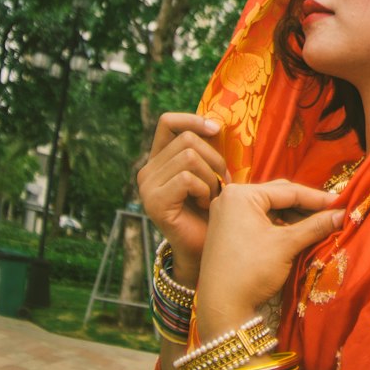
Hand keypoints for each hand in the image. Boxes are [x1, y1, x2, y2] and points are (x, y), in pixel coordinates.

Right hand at [137, 111, 227, 283]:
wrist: (205, 250)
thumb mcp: (210, 173)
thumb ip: (206, 149)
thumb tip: (216, 121)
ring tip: (214, 195)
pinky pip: (188, 179)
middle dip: (215, 159)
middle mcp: (147, 171)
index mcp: (158, 159)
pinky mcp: (154, 202)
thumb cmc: (212, 211)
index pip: (168, 122)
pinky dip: (205, 190)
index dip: (193, 120)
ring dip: (212, 177)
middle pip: (187, 139)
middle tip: (223, 183)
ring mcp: (147, 187)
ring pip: (190, 157)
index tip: (216, 130)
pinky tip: (206, 205)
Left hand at [195, 180, 343, 339]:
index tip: (341, 202)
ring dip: (294, 217)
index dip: (317, 198)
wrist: (221, 309)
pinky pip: (259, 221)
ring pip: (269, 209)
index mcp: (241, 194)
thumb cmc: (251, 271)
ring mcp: (226, 215)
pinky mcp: (227, 231)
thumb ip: (316, 226)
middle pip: (278, 197)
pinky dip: (278, 226)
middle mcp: (230, 198)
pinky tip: (297, 234)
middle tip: (331, 213)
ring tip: (318, 225)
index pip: (288, 191)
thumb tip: (344, 215)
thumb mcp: (286, 245)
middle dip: (305, 206)